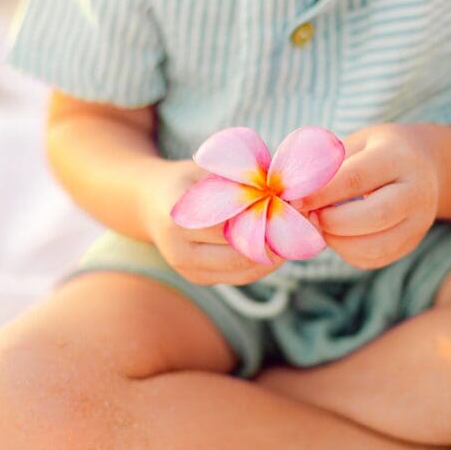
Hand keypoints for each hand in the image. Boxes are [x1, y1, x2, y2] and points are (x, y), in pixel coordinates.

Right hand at [143, 160, 284, 284]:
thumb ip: (241, 181)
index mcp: (179, 217)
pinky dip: (263, 263)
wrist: (147, 202)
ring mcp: (186, 269)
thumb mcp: (208, 170)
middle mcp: (178, 249)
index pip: (233, 223)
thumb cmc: (186, 180)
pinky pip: (239, 276)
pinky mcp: (197, 279)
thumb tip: (286, 190)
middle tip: (302, 222)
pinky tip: (278, 247)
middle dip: (276, 239)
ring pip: (244, 270)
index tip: (293, 203)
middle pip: (241, 253)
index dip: (267, 214)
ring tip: (294, 235)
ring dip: (274, 255)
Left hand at [295, 124, 439, 269]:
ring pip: (377, 246)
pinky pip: (375, 259)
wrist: (424, 164)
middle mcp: (416, 191)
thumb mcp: (356, 143)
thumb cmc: (377, 151)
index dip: (321, 193)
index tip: (294, 199)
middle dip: (332, 221)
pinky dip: (347, 252)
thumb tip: (291, 190)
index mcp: (398, 157)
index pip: (357, 178)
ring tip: (320, 226)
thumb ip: (328, 165)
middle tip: (308, 215)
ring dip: (338, 242)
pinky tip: (337, 235)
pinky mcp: (411, 243)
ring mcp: (419, 222)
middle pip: (375, 215)